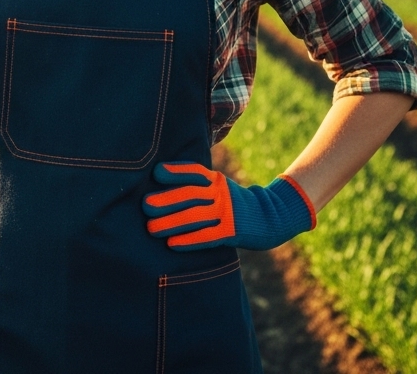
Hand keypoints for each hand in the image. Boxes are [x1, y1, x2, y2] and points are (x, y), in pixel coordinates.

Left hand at [142, 161, 315, 250]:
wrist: (270, 217)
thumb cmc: (234, 201)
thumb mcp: (219, 186)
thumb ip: (198, 184)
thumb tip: (161, 183)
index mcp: (214, 179)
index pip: (193, 171)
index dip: (175, 171)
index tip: (156, 173)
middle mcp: (220, 192)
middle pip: (190, 194)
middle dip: (166, 200)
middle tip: (146, 205)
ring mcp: (226, 212)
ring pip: (195, 217)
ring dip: (171, 223)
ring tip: (152, 228)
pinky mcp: (231, 232)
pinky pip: (207, 237)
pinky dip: (188, 240)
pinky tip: (172, 244)